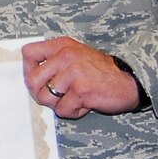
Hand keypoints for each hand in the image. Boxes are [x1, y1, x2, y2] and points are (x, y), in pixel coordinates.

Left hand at [22, 36, 141, 118]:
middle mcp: (65, 56)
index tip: (38, 79)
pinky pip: (63, 110)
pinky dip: (73, 112)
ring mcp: (73, 73)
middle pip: (32, 80)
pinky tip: (84, 104)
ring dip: (58, 104)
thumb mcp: (76, 55)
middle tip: (54, 96)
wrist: (129, 81)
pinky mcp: (81, 91)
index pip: (28, 53)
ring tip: (73, 99)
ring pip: (46, 98)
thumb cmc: (101, 71)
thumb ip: (55, 60)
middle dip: (40, 93)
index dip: (28, 70)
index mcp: (62, 46)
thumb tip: (30, 75)